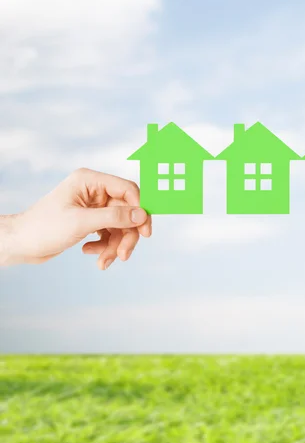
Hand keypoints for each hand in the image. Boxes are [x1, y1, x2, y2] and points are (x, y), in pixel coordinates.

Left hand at [5, 168, 151, 268]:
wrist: (20, 244)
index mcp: (90, 181)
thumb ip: (114, 217)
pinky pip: (110, 233)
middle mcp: (94, 191)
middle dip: (126, 235)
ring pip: (120, 226)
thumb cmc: (43, 228)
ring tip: (103, 261)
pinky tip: (90, 252)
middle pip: (127, 212)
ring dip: (115, 245)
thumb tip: (142, 215)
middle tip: (123, 255)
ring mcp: (93, 207)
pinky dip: (104, 247)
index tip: (145, 232)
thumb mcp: (81, 222)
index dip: (140, 209)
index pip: (128, 190)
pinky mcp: (91, 221)